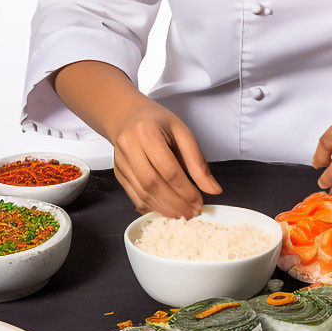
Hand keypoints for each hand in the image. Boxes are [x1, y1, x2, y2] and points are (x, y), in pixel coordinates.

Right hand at [111, 101, 220, 218]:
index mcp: (147, 132)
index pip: (169, 169)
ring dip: (164, 208)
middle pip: (153, 184)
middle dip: (175, 203)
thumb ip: (198, 163)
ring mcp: (120, 161)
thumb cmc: (157, 122)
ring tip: (181, 214)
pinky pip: (134, 196)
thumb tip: (213, 189)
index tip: (198, 202)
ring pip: (142, 193)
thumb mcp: (182, 134)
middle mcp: (129, 146)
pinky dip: (151, 206)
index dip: (185, 190)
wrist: (128, 117)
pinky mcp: (118, 173)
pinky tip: (165, 209)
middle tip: (191, 213)